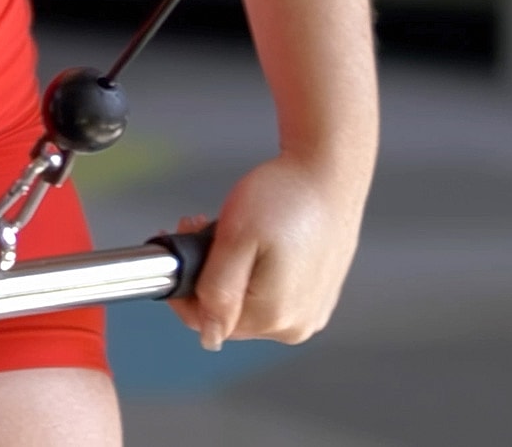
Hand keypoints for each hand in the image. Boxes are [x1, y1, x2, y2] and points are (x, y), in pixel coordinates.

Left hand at [167, 150, 369, 350]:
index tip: (183, 244)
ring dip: (228, 268)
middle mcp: (295, 326)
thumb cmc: (284, 198)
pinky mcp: (317, 296)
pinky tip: (257, 239)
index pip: (205, 322)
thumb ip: (218, 290)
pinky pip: (270, 293)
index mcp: (273, 316)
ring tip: (229, 227)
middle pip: (227, 312)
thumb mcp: (236, 237)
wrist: (329, 175)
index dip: (184, 285)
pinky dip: (253, 268)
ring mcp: (309, 313)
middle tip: (202, 225)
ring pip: (246, 301)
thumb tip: (208, 337)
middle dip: (206, 271)